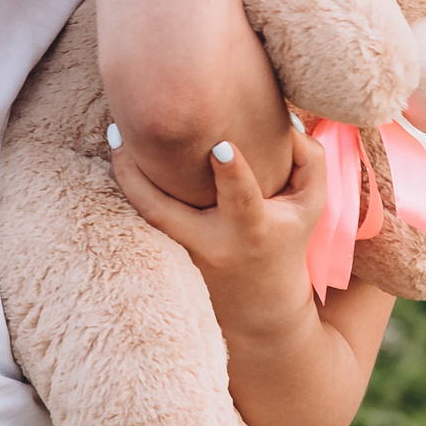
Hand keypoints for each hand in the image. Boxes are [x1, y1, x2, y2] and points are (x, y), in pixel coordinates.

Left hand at [110, 122, 325, 332]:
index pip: (242, 201)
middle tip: (121, 133)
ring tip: (114, 135)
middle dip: (141, 178)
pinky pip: (139, 218)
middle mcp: (210, 242)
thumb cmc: (287, 239)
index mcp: (251, 228)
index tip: (221, 147)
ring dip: (125, 175)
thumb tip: (283, 119)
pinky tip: (119, 152)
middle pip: (165, 213)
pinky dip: (130, 186)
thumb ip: (309, 158)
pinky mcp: (166, 252)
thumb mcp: (311, 204)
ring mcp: (182, 250)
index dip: (233, 174)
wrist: (260, 306)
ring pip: (144, 215)